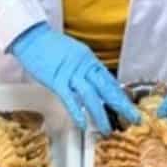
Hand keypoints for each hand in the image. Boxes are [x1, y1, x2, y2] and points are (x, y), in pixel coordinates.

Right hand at [9, 22, 139, 134]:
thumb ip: (84, 67)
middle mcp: (84, 66)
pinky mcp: (56, 80)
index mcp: (89, 59)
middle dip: (121, 105)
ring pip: (91, 96)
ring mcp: (71, 73)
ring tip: (107, 129)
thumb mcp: (73, 54)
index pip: (109, 79)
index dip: (120, 94)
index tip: (129, 106)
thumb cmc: (49, 46)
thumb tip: (93, 80)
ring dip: (101, 114)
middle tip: (133, 118)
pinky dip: (77, 112)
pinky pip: (69, 98)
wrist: (32, 36)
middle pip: (106, 88)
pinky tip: (83, 124)